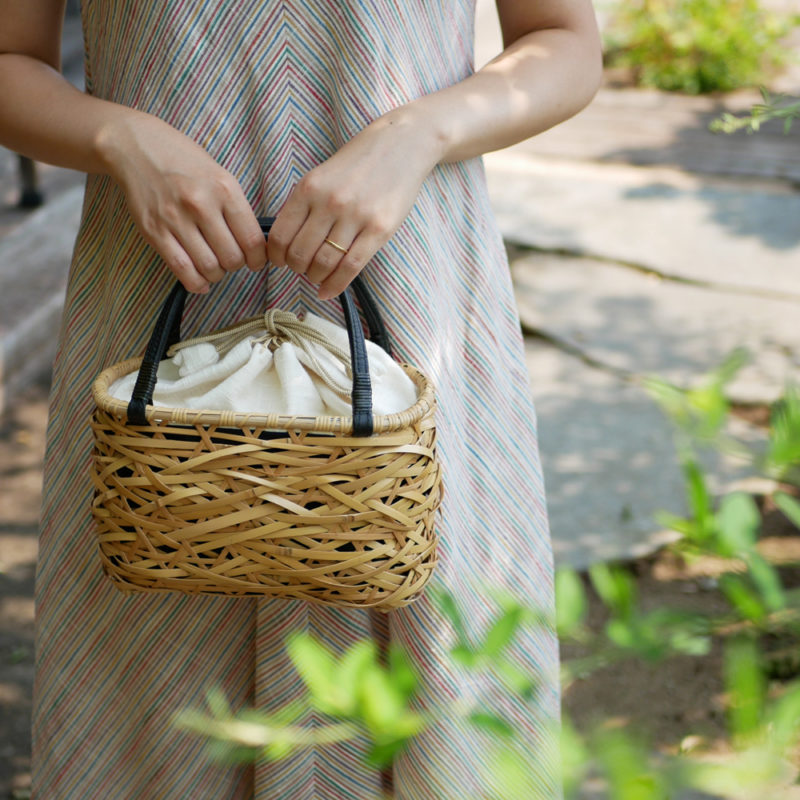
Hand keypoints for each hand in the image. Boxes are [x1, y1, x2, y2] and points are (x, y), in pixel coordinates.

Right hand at [99, 112, 265, 292]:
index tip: (256, 262)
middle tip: (232, 260)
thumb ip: (236, 208)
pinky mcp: (153, 231)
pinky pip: (181, 269)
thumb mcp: (220, 175)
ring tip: (215, 266)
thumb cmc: (184, 160)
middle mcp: (201, 204)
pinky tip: (201, 281)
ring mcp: (175, 219)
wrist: (136, 146)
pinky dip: (195, 282)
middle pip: (232, 257)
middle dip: (236, 266)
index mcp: (224, 189)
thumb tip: (254, 245)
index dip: (258, 259)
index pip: (252, 240)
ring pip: (208, 267)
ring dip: (216, 274)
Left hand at [267, 109, 444, 299]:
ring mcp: (355, 217)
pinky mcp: (379, 230)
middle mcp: (329, 203)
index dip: (276, 256)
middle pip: (300, 254)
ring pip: (324, 263)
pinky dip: (335, 285)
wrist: (401, 145)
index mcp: (309, 188)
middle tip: (301, 270)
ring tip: (317, 277)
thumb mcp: (321, 176)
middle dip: (296, 269)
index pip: (280, 235)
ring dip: (315, 277)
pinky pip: (350, 268)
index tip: (279, 262)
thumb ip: (303, 205)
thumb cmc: (358, 163)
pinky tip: (327, 291)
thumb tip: (284, 243)